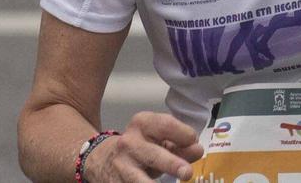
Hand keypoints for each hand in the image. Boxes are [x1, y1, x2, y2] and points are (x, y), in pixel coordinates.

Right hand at [86, 112, 203, 182]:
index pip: (166, 125)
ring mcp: (122, 166)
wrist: (102, 159)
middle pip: (153, 154)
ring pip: (138, 179)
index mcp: (142, 124)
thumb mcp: (158, 140)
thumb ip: (180, 145)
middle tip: (187, 172)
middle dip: (171, 164)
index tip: (194, 142)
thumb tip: (198, 150)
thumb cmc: (140, 148)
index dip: (183, 134)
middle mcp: (129, 143)